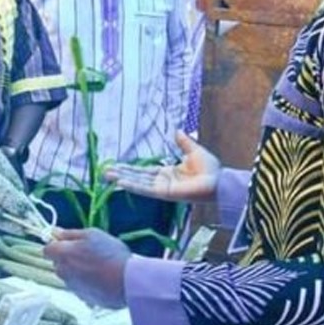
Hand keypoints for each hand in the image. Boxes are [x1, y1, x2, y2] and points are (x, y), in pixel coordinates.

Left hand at [43, 228, 129, 309]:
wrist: (129, 282)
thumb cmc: (110, 254)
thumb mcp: (91, 234)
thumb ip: (70, 234)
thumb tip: (56, 232)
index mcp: (62, 255)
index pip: (47, 250)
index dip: (56, 245)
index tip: (67, 243)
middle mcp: (63, 272)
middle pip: (58, 264)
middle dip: (68, 259)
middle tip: (87, 253)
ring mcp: (73, 287)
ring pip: (70, 276)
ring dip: (78, 271)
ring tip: (98, 267)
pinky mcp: (84, 298)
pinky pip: (81, 287)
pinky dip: (87, 283)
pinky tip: (102, 279)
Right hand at [104, 130, 220, 203]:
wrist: (219, 181)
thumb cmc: (210, 169)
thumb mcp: (194, 150)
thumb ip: (184, 142)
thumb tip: (177, 130)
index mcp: (167, 173)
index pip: (143, 170)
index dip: (129, 168)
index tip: (116, 164)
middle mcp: (161, 182)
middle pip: (136, 177)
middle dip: (120, 173)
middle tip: (104, 171)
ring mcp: (161, 188)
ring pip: (137, 183)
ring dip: (121, 178)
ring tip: (106, 175)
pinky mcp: (163, 193)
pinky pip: (145, 189)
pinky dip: (132, 185)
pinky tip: (120, 182)